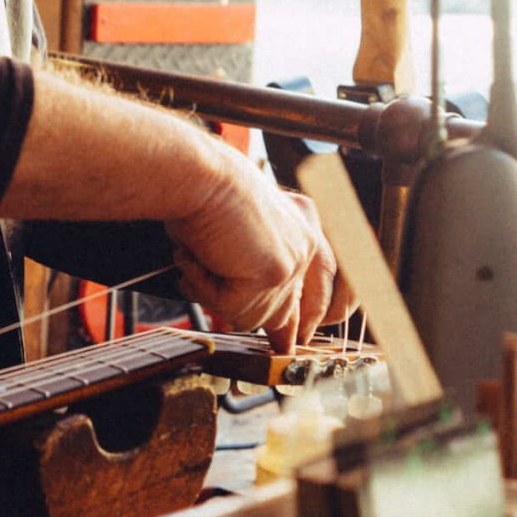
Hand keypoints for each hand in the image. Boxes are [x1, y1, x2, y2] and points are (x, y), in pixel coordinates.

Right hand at [165, 146, 353, 350]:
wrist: (198, 175)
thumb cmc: (203, 196)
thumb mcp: (237, 242)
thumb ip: (258, 281)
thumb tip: (275, 335)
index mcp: (303, 228)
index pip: (321, 285)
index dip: (307, 317)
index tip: (293, 340)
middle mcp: (307, 242)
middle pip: (294, 312)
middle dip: (277, 329)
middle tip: (268, 338)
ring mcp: (294, 259)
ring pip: (255, 316)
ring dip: (217, 296)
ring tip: (197, 261)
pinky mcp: (275, 272)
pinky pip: (233, 309)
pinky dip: (205, 289)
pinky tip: (195, 259)